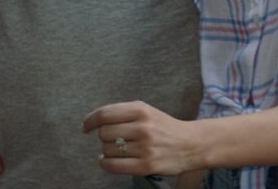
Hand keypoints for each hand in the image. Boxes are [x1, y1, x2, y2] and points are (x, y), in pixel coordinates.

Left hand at [82, 101, 202, 175]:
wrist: (191, 144)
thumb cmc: (165, 127)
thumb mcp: (148, 111)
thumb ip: (123, 112)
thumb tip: (93, 121)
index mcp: (142, 111)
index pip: (105, 114)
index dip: (90, 120)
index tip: (86, 126)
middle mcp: (143, 128)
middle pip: (104, 133)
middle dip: (104, 136)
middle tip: (113, 138)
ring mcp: (145, 148)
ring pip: (107, 150)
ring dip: (108, 151)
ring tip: (119, 149)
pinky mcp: (145, 165)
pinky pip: (113, 166)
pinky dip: (106, 163)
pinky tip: (108, 161)